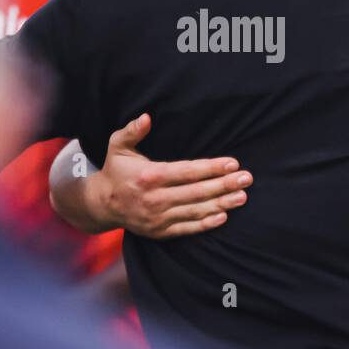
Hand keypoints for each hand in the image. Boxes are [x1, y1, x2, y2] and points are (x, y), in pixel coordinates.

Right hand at [89, 114, 251, 238]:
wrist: (102, 204)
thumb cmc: (116, 170)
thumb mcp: (117, 146)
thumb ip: (132, 131)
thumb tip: (146, 117)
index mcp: (148, 176)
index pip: (186, 172)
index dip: (211, 168)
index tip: (232, 163)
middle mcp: (154, 198)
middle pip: (196, 192)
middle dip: (224, 185)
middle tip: (246, 179)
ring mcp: (158, 217)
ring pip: (196, 211)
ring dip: (221, 204)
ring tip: (242, 197)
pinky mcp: (160, 231)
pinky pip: (187, 228)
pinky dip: (206, 224)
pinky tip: (223, 216)